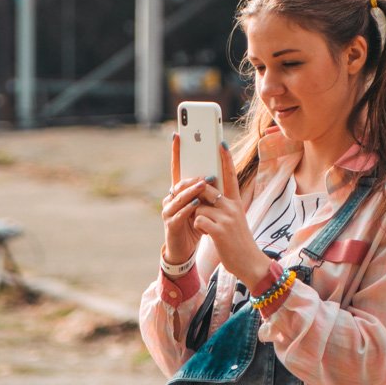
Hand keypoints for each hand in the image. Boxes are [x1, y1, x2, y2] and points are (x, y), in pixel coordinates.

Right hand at [161, 134, 207, 264]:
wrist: (185, 250)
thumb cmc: (195, 225)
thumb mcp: (203, 206)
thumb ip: (206, 192)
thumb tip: (217, 172)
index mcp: (179, 192)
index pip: (177, 168)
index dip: (177, 152)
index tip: (178, 135)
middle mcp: (171, 198)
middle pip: (180, 182)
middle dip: (193, 176)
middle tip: (208, 172)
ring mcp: (169, 212)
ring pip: (179, 197)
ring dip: (192, 190)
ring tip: (204, 185)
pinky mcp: (171, 225)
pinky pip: (179, 214)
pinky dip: (188, 209)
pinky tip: (197, 204)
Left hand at [191, 143, 270, 292]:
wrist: (250, 263)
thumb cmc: (237, 241)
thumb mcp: (233, 219)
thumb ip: (222, 206)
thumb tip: (205, 193)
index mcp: (235, 202)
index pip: (230, 175)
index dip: (225, 159)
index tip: (220, 143)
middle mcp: (232, 206)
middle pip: (206, 189)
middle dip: (195, 196)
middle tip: (195, 207)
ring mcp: (226, 218)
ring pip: (198, 206)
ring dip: (197, 217)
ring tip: (208, 229)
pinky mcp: (219, 230)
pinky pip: (198, 219)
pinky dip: (198, 227)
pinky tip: (208, 235)